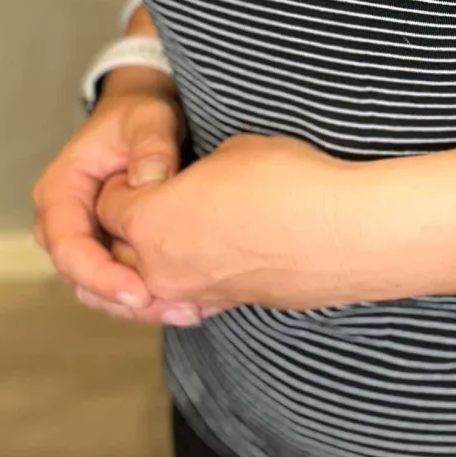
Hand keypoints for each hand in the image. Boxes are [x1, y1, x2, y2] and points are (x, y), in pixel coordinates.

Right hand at [31, 80, 214, 326]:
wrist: (145, 117)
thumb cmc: (140, 114)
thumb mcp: (148, 118)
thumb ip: (150, 145)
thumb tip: (147, 182)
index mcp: (61, 189)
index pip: (68, 245)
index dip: (100, 275)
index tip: (140, 292)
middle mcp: (65, 221)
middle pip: (82, 278)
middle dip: (125, 300)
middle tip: (175, 309)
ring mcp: (86, 238)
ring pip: (101, 289)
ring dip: (140, 306)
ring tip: (188, 309)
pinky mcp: (109, 248)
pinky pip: (122, 281)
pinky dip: (151, 295)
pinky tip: (190, 301)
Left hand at [95, 133, 358, 311]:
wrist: (347, 232)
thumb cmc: (289, 182)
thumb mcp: (232, 150)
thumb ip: (199, 170)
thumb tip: (203, 181)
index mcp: (151, 222)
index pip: (108, 203)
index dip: (125, 180)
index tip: (146, 166)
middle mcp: (163, 268)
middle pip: (120, 249)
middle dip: (130, 223)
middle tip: (157, 193)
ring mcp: (197, 294)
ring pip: (152, 279)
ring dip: (158, 254)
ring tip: (186, 223)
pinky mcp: (230, 306)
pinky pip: (189, 292)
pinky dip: (191, 273)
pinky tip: (216, 248)